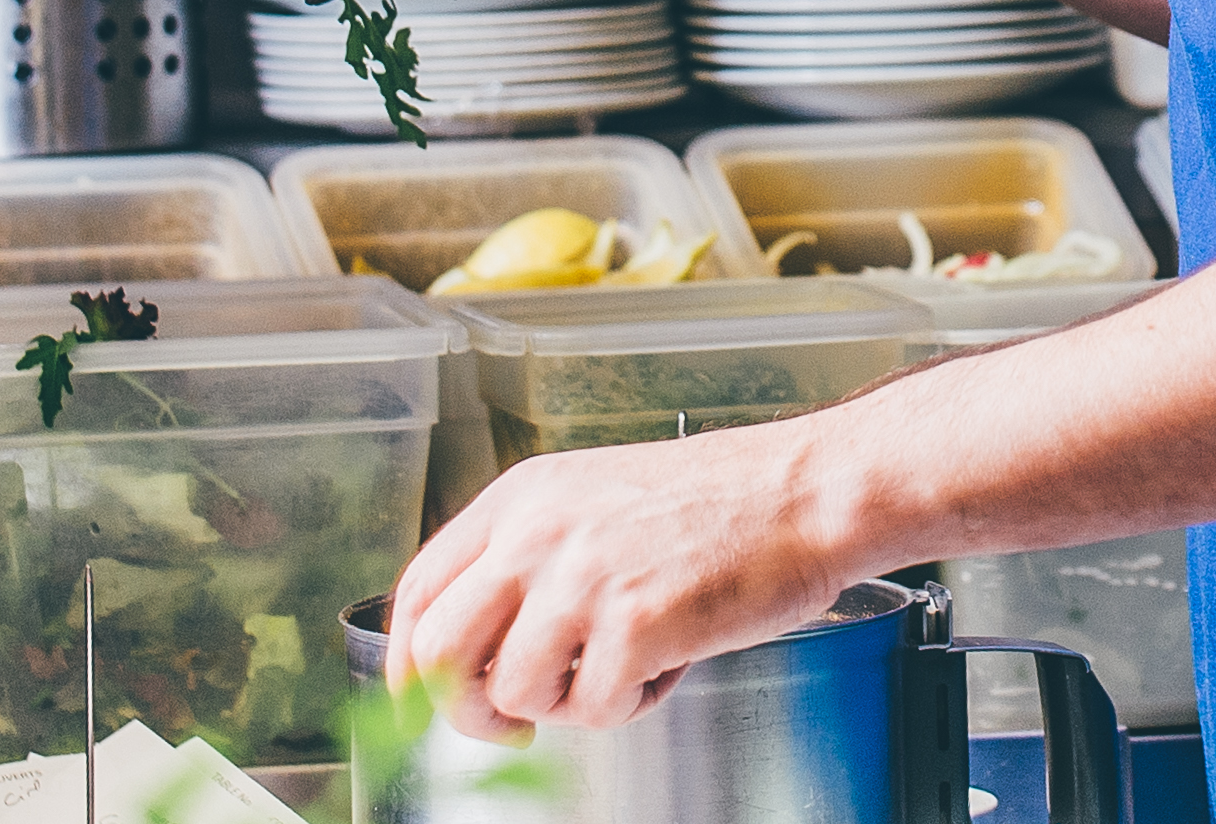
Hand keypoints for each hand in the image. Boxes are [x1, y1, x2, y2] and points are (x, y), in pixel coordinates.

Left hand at [386, 417, 861, 740]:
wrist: (806, 491)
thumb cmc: (717, 503)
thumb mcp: (594, 501)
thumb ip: (530, 558)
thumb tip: (479, 649)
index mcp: (520, 498)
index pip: (419, 590)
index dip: (410, 659)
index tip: (424, 699)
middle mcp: (536, 533)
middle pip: (437, 651)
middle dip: (467, 710)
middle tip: (512, 724)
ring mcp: (581, 578)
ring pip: (512, 694)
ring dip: (565, 705)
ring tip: (620, 668)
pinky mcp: (632, 624)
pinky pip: (593, 712)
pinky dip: (630, 706)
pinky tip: (667, 661)